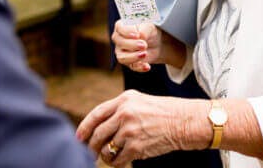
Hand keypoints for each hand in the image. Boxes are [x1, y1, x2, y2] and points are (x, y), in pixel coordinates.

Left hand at [76, 90, 208, 164]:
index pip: (96, 114)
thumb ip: (119, 109)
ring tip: (110, 155)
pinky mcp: (136, 147)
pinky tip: (120, 160)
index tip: (79, 137)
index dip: (85, 127)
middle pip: (98, 134)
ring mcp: (129, 131)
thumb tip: (99, 126)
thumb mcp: (139, 101)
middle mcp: (124, 114)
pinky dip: (116, 162)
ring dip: (105, 155)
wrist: (183, 121)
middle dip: (92, 145)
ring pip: (106, 148)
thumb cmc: (162, 112)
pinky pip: (117, 160)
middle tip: (91, 151)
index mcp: (124, 100)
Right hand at [112, 21, 159, 71]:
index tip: (137, 35)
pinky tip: (147, 66)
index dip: (127, 32)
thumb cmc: (150, 31)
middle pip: (120, 43)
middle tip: (144, 45)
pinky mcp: (129, 62)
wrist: (158, 43)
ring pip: (122, 57)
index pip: (120, 28)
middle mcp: (119, 40)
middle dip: (132, 45)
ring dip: (134, 57)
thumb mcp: (150, 27)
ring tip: (145, 53)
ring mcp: (122, 52)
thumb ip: (144, 30)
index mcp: (121, 27)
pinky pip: (132, 66)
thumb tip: (141, 35)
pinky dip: (140, 67)